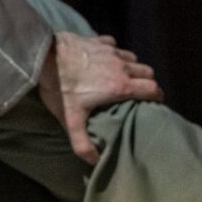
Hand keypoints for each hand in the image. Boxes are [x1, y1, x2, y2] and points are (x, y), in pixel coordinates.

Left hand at [38, 32, 162, 163]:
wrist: (44, 56)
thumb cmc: (60, 87)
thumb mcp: (71, 120)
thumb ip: (82, 143)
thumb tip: (94, 161)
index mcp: (120, 86)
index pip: (152, 89)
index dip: (157, 96)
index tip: (154, 103)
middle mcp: (121, 66)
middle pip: (147, 72)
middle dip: (146, 82)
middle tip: (138, 92)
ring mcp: (110, 51)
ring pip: (133, 58)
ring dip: (131, 67)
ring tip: (121, 76)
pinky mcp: (98, 41)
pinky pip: (114, 45)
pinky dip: (114, 52)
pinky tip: (104, 58)